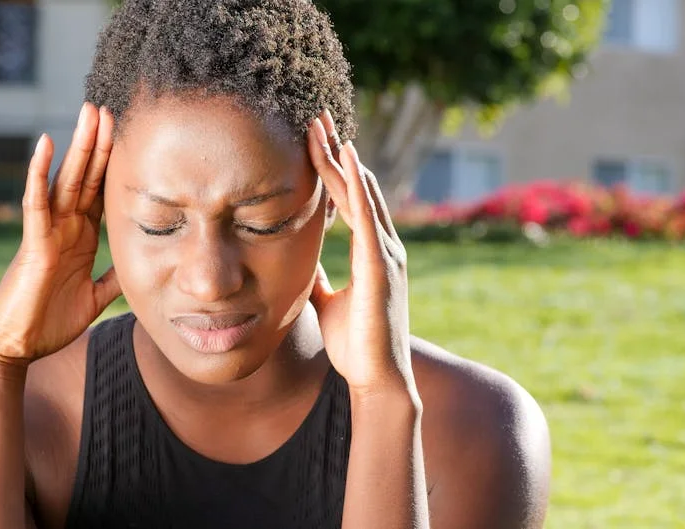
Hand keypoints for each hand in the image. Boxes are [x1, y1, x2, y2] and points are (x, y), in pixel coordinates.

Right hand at [0, 103, 121, 367]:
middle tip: (109, 107)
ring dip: (78, 146)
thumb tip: (138, 268)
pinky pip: (37, 203)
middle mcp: (64, 228)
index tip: (130, 135)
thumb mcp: (94, 298)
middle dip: (99, 143)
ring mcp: (48, 232)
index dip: (115, 165)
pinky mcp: (33, 244)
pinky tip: (46, 144)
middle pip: (85, 177)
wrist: (14, 348)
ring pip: (65, 180)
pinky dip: (40, 173)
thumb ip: (113, 280)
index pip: (101, 193)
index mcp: (80, 238)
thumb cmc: (48, 323)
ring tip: (88, 112)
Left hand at [306, 110, 415, 399]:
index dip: (332, 167)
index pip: (349, 198)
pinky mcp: (381, 268)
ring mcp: (385, 254)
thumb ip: (317, 277)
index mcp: (370, 251)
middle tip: (315, 115)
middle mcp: (382, 245)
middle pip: (357, 186)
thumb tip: (299, 262)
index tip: (313, 138)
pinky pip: (367, 219)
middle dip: (336, 150)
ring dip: (342, 159)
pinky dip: (357, 188)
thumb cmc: (354, 344)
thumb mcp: (328, 300)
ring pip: (362, 195)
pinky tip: (347, 162)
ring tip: (323, 127)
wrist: (375, 380)